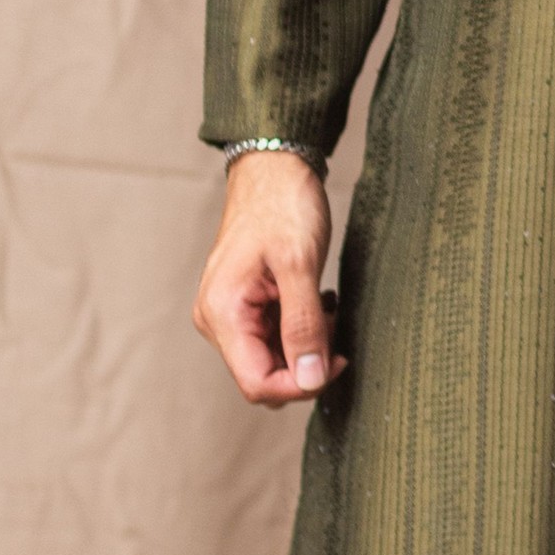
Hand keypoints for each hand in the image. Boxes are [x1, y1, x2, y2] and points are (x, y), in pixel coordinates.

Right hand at [194, 152, 339, 408]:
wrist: (273, 169)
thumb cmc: (283, 206)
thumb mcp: (300, 265)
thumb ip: (304, 325)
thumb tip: (311, 379)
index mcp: (223, 313)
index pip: (257, 384)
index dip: (299, 385)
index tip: (335, 361)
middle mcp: (218, 320)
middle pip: (264, 377)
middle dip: (306, 364)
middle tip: (334, 329)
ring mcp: (230, 314)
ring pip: (273, 360)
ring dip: (307, 345)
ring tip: (326, 308)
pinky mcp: (246, 306)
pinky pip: (275, 338)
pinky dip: (303, 330)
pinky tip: (319, 303)